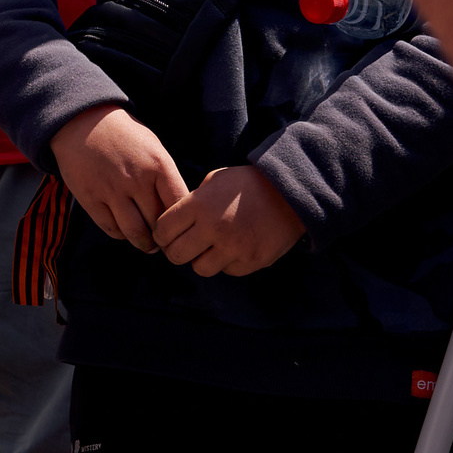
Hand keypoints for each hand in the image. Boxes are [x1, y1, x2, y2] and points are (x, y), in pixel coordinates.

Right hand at [50, 104, 189, 251]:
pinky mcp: (91, 198)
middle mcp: (136, 180)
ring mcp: (112, 190)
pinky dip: (121, 235)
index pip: (179, 205)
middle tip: (165, 242)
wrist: (82, 123)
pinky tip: (125, 231)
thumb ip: (165, 178)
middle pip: (158, 223)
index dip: (182, 221)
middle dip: (163, 237)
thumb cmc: (124, 137)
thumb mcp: (153, 148)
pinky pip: (111, 229)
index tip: (181, 227)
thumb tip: (176, 212)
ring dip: (144, 243)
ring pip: (135, 232)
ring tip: (147, 244)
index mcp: (158, 165)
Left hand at [150, 165, 304, 275]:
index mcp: (199, 205)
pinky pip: (227, 271)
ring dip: (202, 259)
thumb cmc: (247, 184)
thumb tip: (174, 223)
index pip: (162, 230)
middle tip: (184, 245)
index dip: (162, 234)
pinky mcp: (251, 261)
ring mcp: (233, 247)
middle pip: (176, 255)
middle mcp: (213, 228)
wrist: (290, 193)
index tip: (168, 233)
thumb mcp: (214, 182)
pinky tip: (234, 247)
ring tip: (211, 247)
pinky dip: (227, 262)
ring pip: (200, 268)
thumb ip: (191, 202)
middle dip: (176, 250)